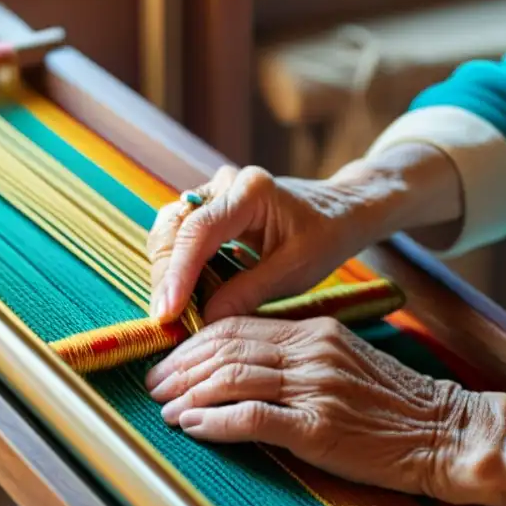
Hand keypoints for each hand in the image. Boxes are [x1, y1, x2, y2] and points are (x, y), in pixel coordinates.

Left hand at [144, 315, 487, 499]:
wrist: (446, 431)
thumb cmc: (394, 402)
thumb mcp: (344, 360)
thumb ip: (298, 355)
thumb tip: (241, 365)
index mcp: (314, 331)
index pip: (237, 327)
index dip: (194, 344)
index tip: (170, 362)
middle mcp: (311, 351)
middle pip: (226, 349)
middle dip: (181, 368)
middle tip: (154, 386)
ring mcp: (315, 388)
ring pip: (232, 378)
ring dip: (189, 395)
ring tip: (164, 409)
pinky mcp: (320, 428)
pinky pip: (253, 417)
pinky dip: (215, 422)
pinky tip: (192, 428)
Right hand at [148, 165, 379, 323]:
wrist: (338, 212)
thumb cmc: (325, 237)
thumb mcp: (296, 271)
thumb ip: (249, 293)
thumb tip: (205, 320)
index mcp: (251, 191)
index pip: (199, 231)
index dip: (178, 273)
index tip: (167, 312)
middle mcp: (225, 184)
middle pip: (173, 227)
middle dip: (166, 276)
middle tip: (168, 321)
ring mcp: (213, 193)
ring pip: (169, 231)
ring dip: (167, 272)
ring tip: (176, 312)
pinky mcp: (208, 209)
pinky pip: (178, 236)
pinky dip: (177, 267)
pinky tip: (185, 296)